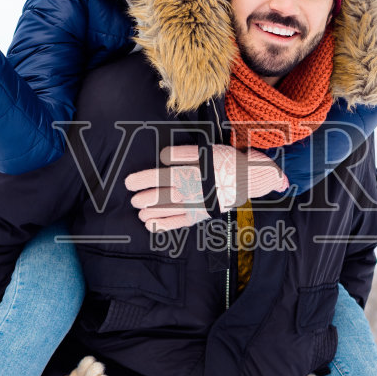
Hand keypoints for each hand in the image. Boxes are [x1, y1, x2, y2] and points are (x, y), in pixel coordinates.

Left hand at [124, 145, 289, 231]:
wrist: (248, 178)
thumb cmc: (224, 160)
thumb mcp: (205, 151)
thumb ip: (182, 153)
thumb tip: (162, 156)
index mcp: (190, 171)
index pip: (159, 176)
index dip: (142, 180)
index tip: (128, 183)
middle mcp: (191, 189)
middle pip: (160, 195)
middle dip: (143, 198)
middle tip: (133, 199)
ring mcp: (195, 204)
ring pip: (167, 210)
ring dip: (150, 212)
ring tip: (139, 212)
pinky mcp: (200, 215)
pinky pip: (179, 222)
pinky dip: (164, 224)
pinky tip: (151, 224)